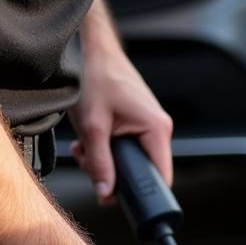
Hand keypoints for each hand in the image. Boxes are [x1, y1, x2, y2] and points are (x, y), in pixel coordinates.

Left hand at [69, 50, 173, 203]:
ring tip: (84, 146)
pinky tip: (90, 137)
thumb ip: (100, 163)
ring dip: (104, 159)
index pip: (160, 177)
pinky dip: (105, 147)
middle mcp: (159, 128)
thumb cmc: (95, 76)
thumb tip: (105, 194)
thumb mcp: (92, 127)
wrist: (90, 48)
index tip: (116, 196)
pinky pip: (127, 146)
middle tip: (87, 160)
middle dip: (112, 173)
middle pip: (141, 171)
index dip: (139, 192)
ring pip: (130, 160)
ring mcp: (149, 124)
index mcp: (157, 129)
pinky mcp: (138, 121)